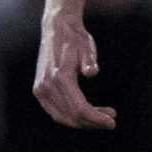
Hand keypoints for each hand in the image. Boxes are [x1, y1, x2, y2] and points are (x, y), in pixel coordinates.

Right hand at [33, 14, 116, 129]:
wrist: (56, 28)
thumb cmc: (76, 39)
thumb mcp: (87, 47)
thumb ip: (89, 61)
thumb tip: (92, 73)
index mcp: (59, 77)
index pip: (80, 108)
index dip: (96, 119)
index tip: (112, 123)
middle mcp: (46, 86)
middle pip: (72, 116)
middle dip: (92, 122)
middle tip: (111, 121)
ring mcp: (40, 89)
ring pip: (63, 117)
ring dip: (84, 121)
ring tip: (103, 116)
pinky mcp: (39, 90)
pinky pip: (56, 112)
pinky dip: (72, 116)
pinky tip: (89, 112)